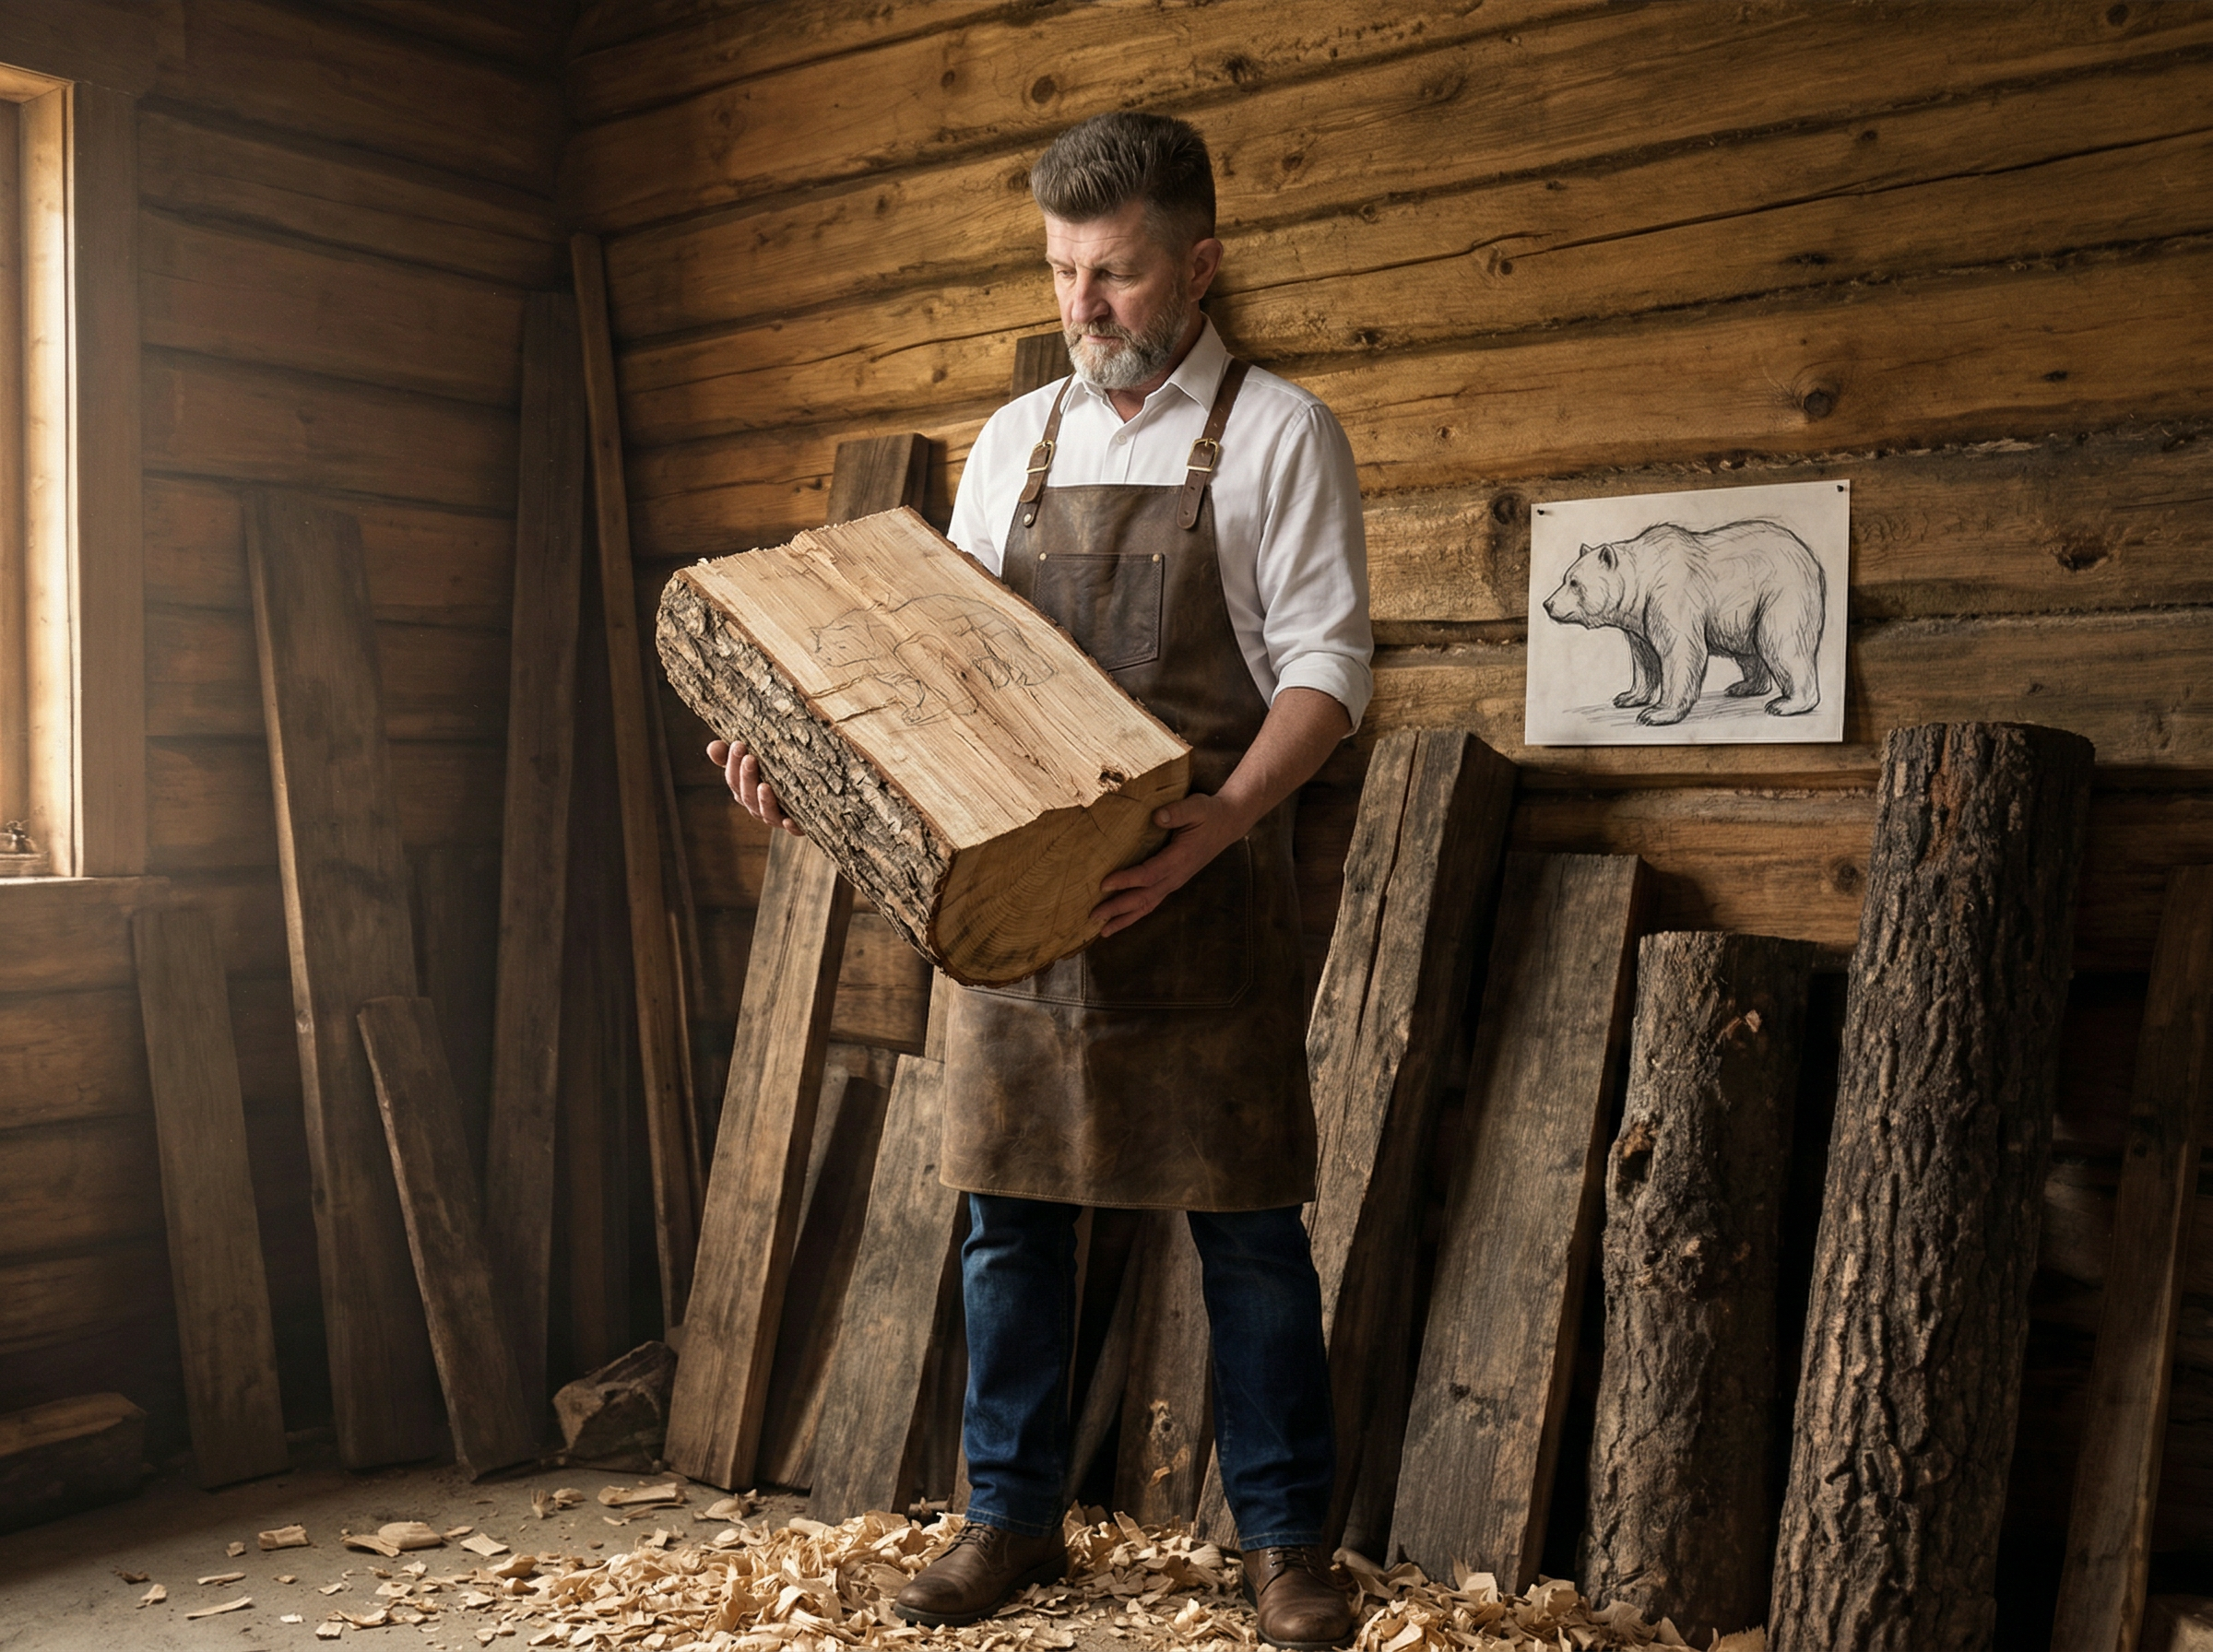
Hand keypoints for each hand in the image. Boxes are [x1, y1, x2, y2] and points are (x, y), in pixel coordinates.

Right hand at [706, 739, 802, 835]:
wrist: (814, 797)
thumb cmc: (779, 774)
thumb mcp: (758, 762)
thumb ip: (736, 756)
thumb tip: (712, 746)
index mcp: (746, 792)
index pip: (733, 780)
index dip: (733, 764)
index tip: (738, 744)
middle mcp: (758, 807)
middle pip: (747, 796)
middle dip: (747, 777)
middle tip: (750, 758)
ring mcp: (777, 818)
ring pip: (766, 813)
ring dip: (764, 800)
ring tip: (764, 786)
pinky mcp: (799, 826)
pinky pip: (794, 829)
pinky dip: (790, 826)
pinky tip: (789, 821)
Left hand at [1092, 792, 1243, 937]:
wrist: (1228, 824)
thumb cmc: (1209, 813)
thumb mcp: (1196, 806)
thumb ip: (1177, 812)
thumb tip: (1157, 816)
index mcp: (1180, 858)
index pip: (1149, 874)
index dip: (1126, 880)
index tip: (1104, 884)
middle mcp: (1177, 875)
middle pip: (1144, 897)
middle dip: (1118, 908)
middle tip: (1094, 916)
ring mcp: (1175, 881)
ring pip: (1147, 905)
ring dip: (1125, 918)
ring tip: (1103, 931)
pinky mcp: (1172, 881)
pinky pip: (1152, 902)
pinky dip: (1135, 913)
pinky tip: (1120, 920)